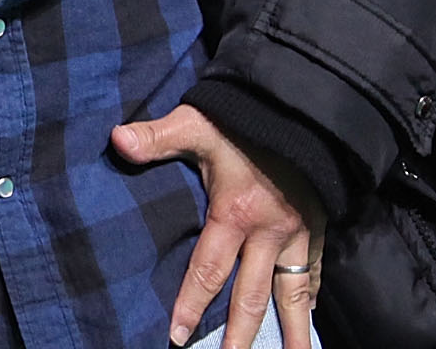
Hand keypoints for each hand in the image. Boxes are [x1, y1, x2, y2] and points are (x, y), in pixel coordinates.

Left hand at [113, 102, 324, 348]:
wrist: (305, 109)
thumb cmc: (244, 119)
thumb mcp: (197, 123)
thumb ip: (158, 136)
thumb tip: (116, 140)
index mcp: (236, 214)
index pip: (209, 270)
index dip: (191, 304)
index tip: (176, 336)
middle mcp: (270, 234)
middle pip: (253, 297)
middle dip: (240, 335)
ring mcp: (299, 236)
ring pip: (294, 295)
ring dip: (292, 331)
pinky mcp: (319, 231)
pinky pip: (315, 275)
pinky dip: (311, 299)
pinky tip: (308, 318)